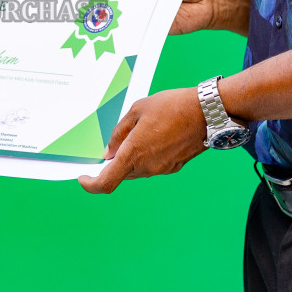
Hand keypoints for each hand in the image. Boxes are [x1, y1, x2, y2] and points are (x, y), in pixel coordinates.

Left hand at [79, 88, 206, 193]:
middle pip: (121, 173)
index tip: (83, 178)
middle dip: (114, 162)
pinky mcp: (174, 167)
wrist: (207, 112)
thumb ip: (119, 133)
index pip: (106, 181)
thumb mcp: (137, 110)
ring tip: (141, 132)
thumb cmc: (172, 106)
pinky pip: (153, 166)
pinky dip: (147, 157)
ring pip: (137, 170)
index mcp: (133, 153)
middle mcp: (147, 167)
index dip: (91, 184)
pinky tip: (156, 137)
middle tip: (116, 142)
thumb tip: (109, 152)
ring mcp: (162, 169)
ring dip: (132, 158)